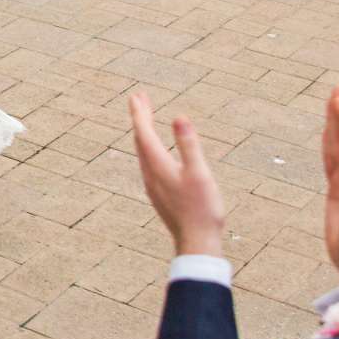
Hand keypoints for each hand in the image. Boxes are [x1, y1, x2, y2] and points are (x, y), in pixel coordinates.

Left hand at [128, 93, 226, 258]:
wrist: (196, 242)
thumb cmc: (201, 209)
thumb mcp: (199, 173)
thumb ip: (189, 145)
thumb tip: (179, 118)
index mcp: (158, 166)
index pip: (143, 133)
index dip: (140, 113)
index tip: (136, 96)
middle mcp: (150, 174)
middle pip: (140, 140)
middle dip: (140, 118)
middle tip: (139, 99)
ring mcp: (153, 185)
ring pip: (142, 152)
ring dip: (143, 133)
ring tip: (145, 119)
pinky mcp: (158, 193)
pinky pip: (148, 163)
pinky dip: (148, 148)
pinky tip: (154, 152)